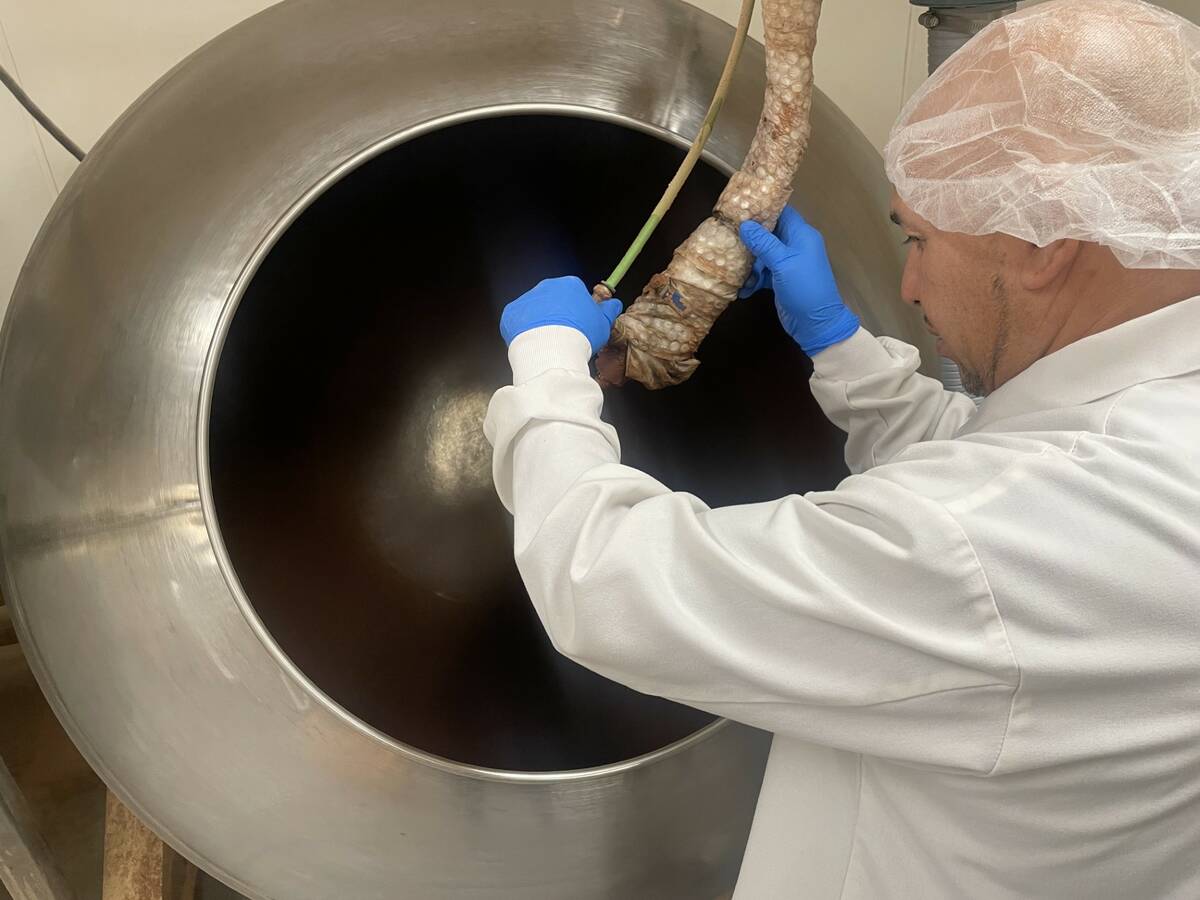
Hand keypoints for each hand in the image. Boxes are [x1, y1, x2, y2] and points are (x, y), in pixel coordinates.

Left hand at [500, 277, 622, 355]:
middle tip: (564, 335)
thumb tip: (614, 303)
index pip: (575, 294)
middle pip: (554, 299)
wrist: (552, 350)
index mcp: (570, 284)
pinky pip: (518, 321)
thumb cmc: (581, 335)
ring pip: (535, 310)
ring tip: (548, 342)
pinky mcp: (511, 313)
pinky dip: (523, 331)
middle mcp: (547, 286)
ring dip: (540, 323)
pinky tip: (534, 343)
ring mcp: (527, 298)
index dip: (578, 311)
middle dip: (558, 315)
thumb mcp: (603, 324)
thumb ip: (609, 311)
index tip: (579, 326)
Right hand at [738, 207, 859, 354]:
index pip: (782, 212)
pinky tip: (742, 289)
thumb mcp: (782, 263)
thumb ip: (764, 243)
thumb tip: (745, 224)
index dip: (763, 208)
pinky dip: (753, 279)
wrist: (815, 323)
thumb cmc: (804, 287)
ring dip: (749, 262)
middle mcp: (795, 246)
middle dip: (750, 236)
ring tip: (733, 269)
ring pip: (763, 254)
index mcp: (801, 235)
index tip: (740, 207)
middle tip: (728, 235)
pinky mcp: (780, 280)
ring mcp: (787, 263)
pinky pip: (763, 273)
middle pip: (769, 233)